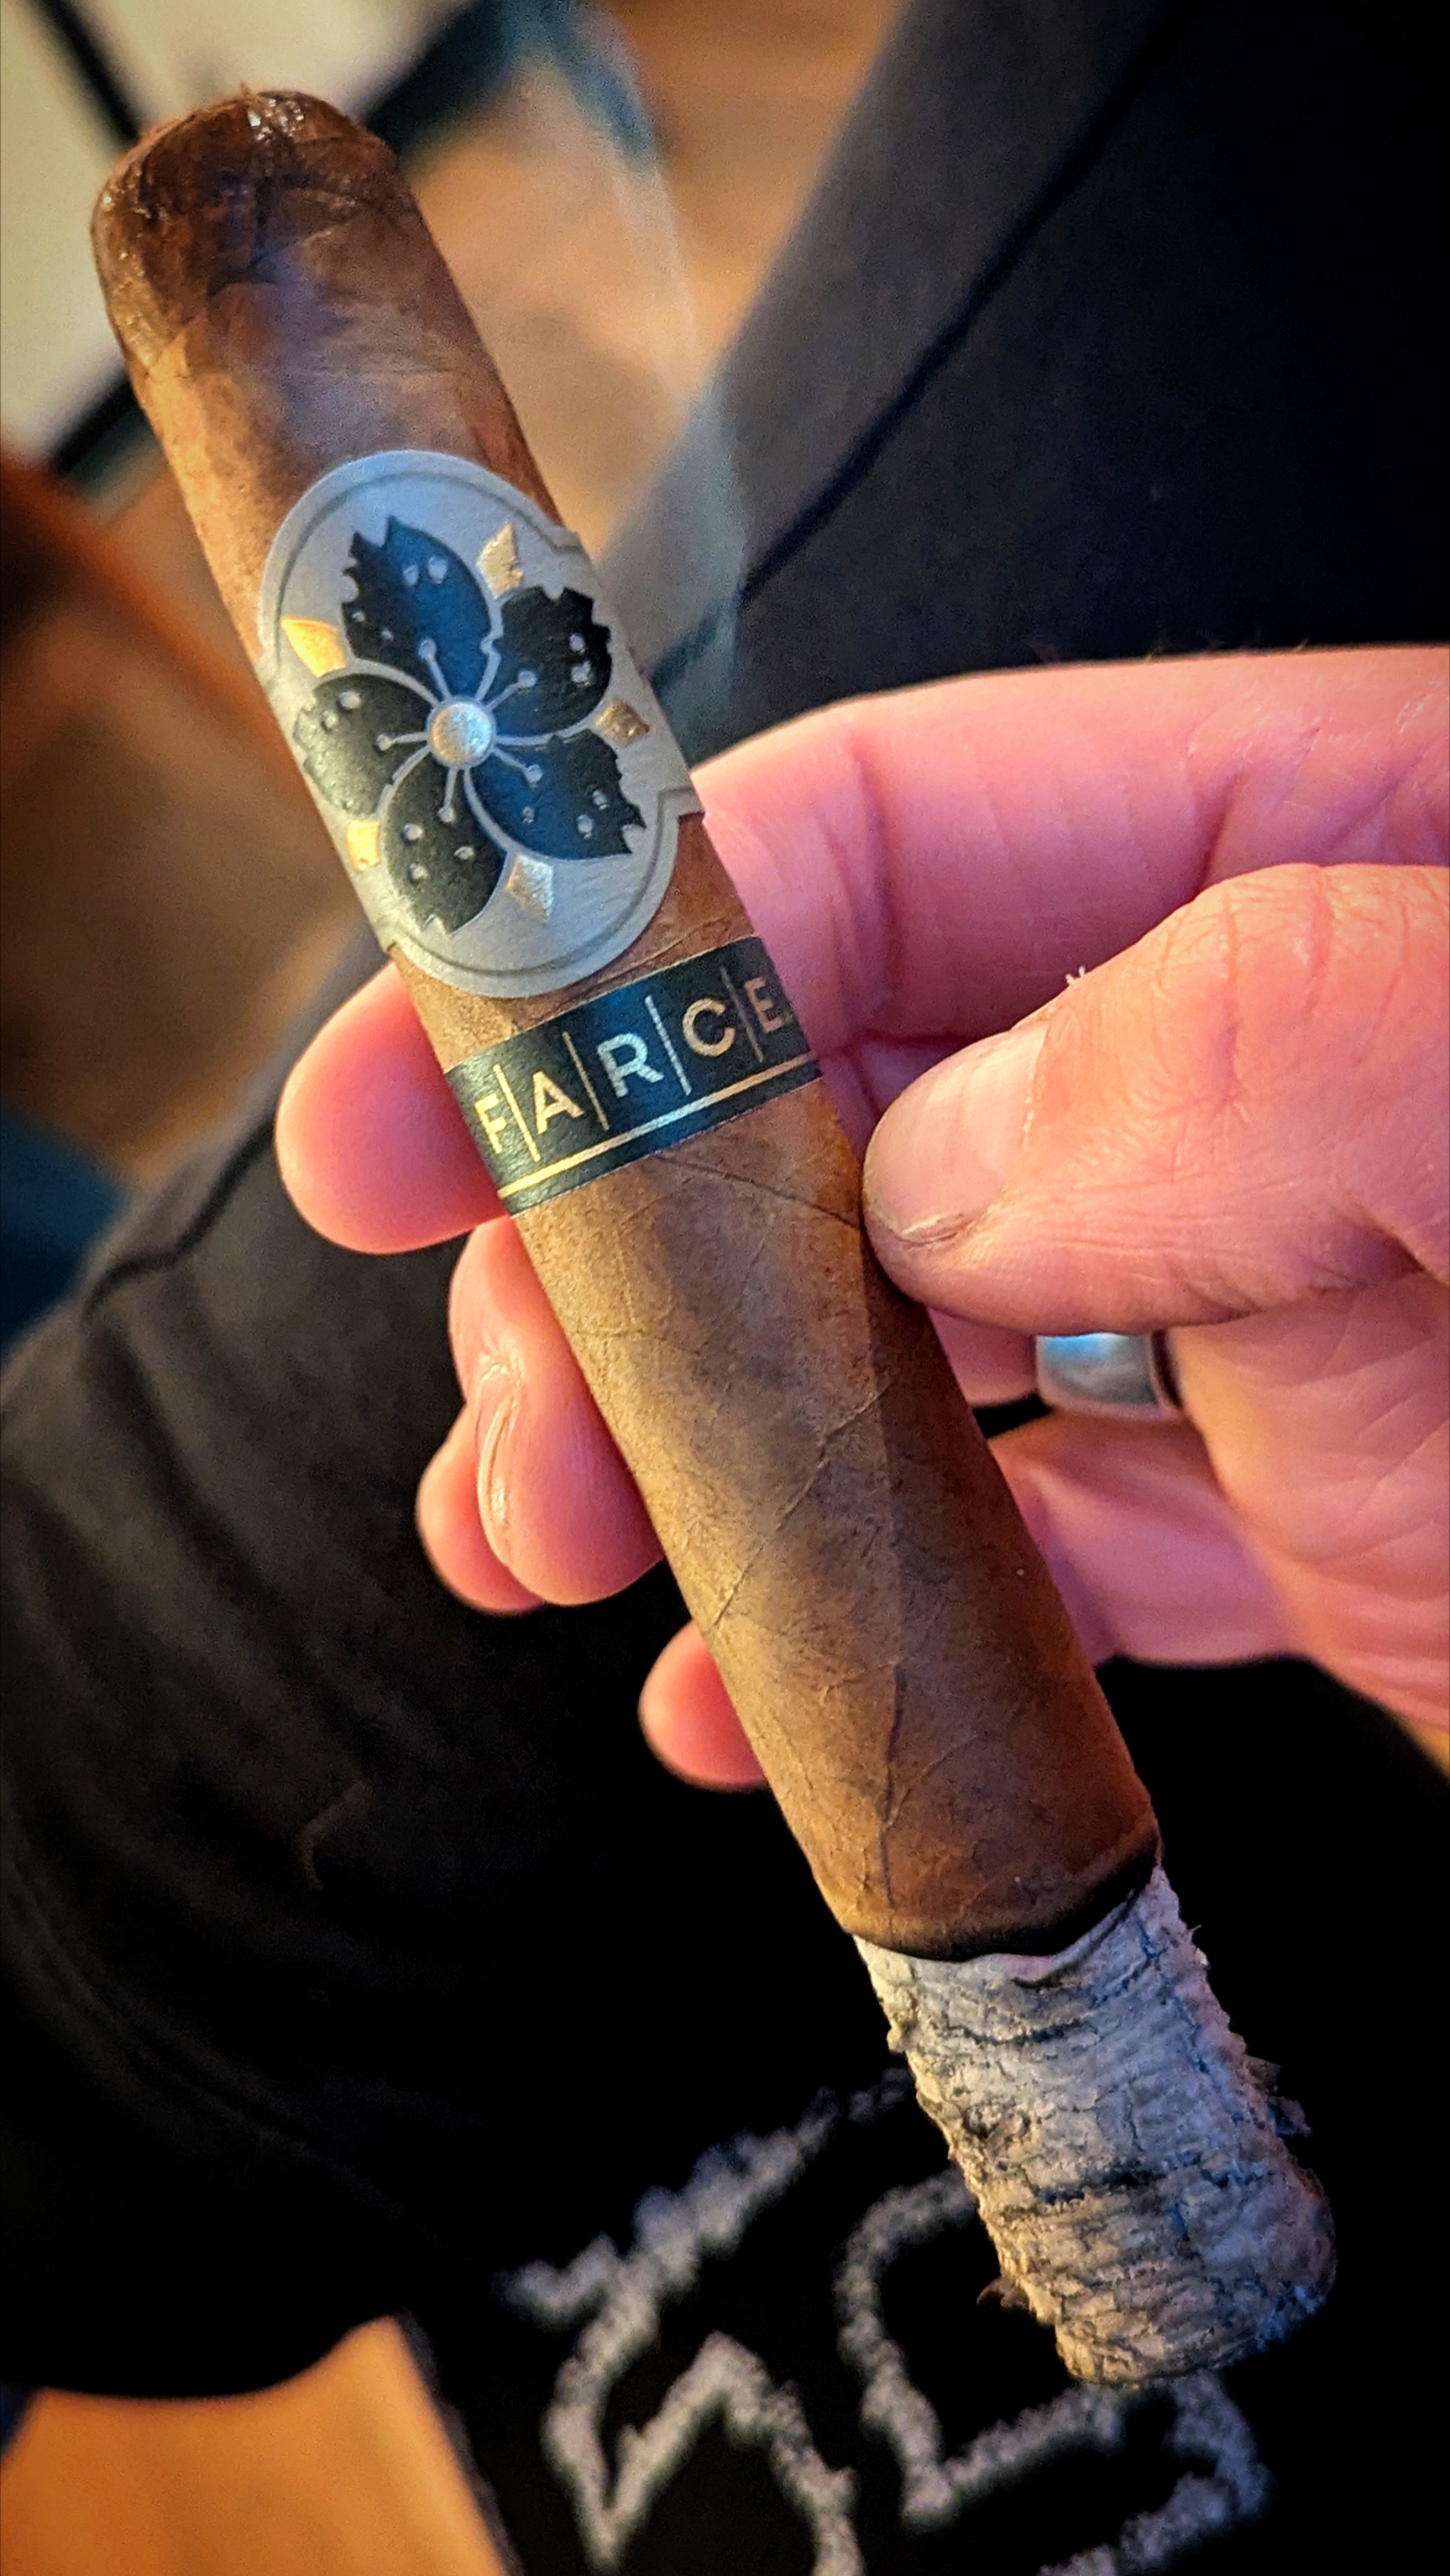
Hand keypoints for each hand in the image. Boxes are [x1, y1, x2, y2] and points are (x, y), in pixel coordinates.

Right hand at [277, 649, 1448, 1781]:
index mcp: (1308, 859)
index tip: (410, 1107)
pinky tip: (748, 1690)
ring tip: (548, 1545)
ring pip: (892, 1337)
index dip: (610, 952)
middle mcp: (1250, 1067)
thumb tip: (932, 1182)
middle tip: (511, 1423)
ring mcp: (1263, 1300)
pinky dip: (869, 1616)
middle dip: (617, 1253)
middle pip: (838, 1102)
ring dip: (693, 1438)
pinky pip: (1032, 1549)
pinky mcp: (1290, 1509)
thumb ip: (1237, 1055)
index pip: (886, 834)